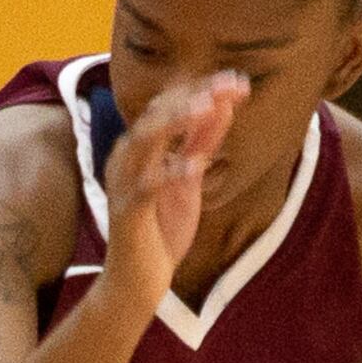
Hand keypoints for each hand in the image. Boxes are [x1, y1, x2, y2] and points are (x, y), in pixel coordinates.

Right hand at [99, 70, 246, 308]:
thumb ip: (201, 143)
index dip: (202, 89)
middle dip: (193, 95)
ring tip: (206, 106)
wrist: (137, 281)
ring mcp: (123, 184)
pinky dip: (169, 173)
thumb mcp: (188, 178)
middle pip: (156, 113)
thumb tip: (223, 105)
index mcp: (139, 147)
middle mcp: (126, 159)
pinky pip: (145, 187)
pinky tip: (195, 165)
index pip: (168, 105)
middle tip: (230, 84)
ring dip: (175, 121)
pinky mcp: (127, 212)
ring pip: (144, 141)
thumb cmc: (160, 229)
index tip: (238, 81)